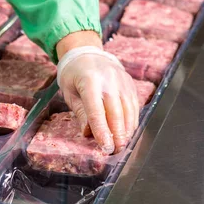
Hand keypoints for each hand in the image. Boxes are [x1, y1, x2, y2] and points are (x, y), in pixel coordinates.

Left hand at [56, 31, 138, 153]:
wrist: (86, 53)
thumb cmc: (73, 74)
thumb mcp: (69, 92)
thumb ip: (80, 112)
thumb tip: (88, 133)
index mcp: (90, 81)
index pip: (97, 111)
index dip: (102, 131)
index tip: (105, 147)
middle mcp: (109, 80)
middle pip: (116, 112)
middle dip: (117, 134)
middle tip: (116, 151)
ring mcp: (122, 81)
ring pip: (129, 110)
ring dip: (127, 130)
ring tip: (122, 145)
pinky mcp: (130, 84)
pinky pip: (134, 105)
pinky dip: (132, 121)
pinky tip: (128, 132)